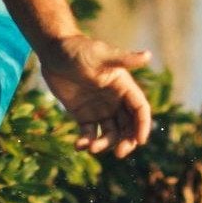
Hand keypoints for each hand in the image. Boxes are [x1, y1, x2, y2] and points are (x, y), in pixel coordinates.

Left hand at [41, 33, 154, 157]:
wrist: (53, 51)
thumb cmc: (78, 49)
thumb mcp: (100, 54)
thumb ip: (123, 59)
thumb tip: (148, 55)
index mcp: (124, 86)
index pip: (140, 109)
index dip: (142, 125)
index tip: (139, 141)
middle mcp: (115, 100)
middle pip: (128, 126)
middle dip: (126, 141)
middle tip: (119, 153)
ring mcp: (99, 109)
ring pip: (109, 133)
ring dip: (104, 144)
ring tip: (92, 148)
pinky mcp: (82, 115)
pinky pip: (89, 133)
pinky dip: (86, 142)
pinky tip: (79, 146)